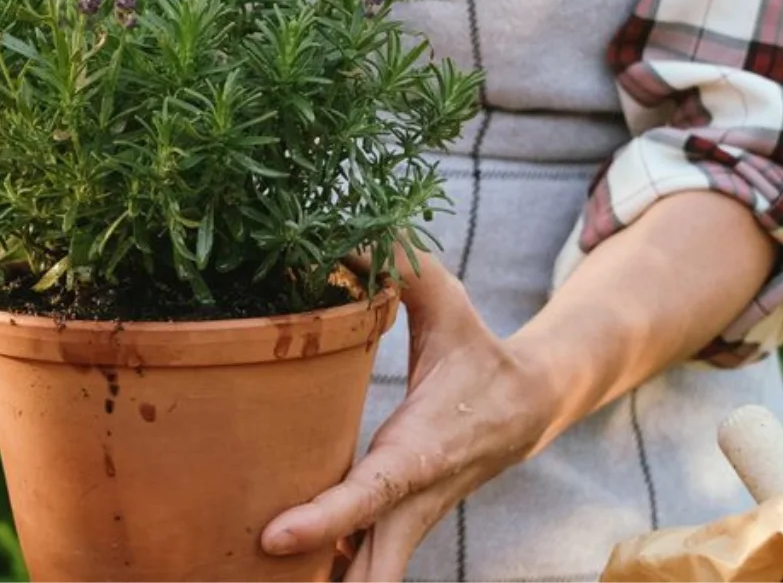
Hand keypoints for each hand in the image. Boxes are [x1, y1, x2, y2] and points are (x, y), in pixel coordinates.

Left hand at [260, 252, 556, 580]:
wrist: (531, 407)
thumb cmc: (476, 351)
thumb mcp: (447, 302)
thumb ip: (402, 265)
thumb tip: (345, 234)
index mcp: (421, 449)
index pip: (371, 493)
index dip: (324, 519)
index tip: (273, 538)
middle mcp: (414, 499)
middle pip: (374, 570)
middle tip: (255, 581)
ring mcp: (408, 523)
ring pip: (370, 579)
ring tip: (251, 581)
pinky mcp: (399, 528)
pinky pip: (363, 566)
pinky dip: (329, 573)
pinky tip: (279, 572)